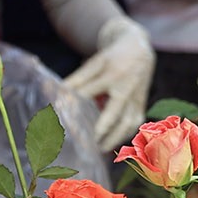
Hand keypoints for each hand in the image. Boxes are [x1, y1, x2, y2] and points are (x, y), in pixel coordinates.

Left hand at [63, 17, 154, 152]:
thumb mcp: (94, 63)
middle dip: (102, 129)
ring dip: (114, 137)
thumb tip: (56, 92)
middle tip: (89, 142)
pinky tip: (112, 143)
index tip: (60, 115)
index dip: (74, 104)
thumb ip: (77, 79)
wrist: (139, 49)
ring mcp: (137, 98)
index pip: (90, 92)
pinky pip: (134, 124)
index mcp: (112, 74)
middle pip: (115, 113)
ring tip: (100, 148)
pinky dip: (123, 135)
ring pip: (128, 122)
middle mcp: (126, 88)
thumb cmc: (112, 58)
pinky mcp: (142, 105)